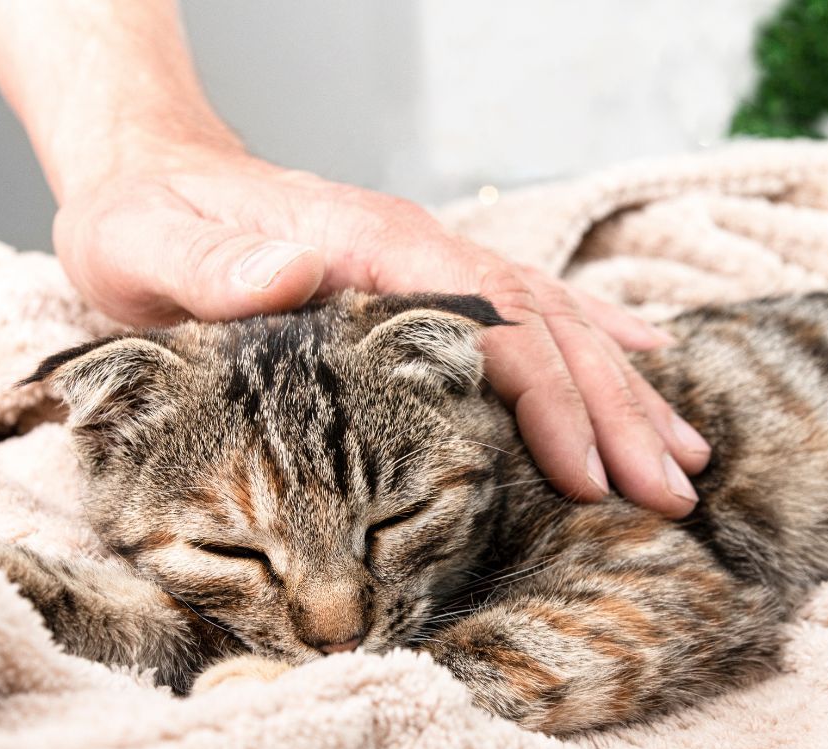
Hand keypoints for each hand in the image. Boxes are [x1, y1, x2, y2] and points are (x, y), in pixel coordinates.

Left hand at [53, 141, 710, 515]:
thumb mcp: (148, 246)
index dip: (547, 401)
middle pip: (544, 329)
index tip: (591, 476)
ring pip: (554, 322)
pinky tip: (642, 362)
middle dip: (613, 413)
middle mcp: (419, 250)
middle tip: (672, 491)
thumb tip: (300, 270)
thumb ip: (218, 265)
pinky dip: (594, 338)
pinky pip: (529, 307)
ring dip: (623, 390)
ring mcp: (430, 263)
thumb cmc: (144, 223)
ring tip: (683, 453)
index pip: (490, 324)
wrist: (150, 178)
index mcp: (371, 249)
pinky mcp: (426, 281)